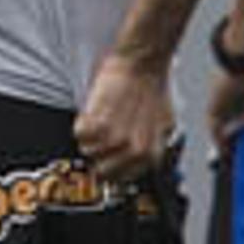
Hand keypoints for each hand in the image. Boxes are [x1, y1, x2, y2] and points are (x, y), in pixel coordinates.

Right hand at [75, 51, 174, 176]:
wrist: (144, 64)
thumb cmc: (154, 89)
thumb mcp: (164, 126)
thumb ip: (151, 148)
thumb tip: (136, 160)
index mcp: (150, 156)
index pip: (122, 179)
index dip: (112, 166)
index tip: (107, 157)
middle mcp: (133, 152)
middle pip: (101, 172)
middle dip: (98, 156)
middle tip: (99, 138)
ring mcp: (115, 140)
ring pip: (87, 151)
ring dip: (89, 136)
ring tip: (99, 118)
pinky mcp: (97, 124)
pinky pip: (79, 134)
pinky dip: (81, 122)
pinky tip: (93, 111)